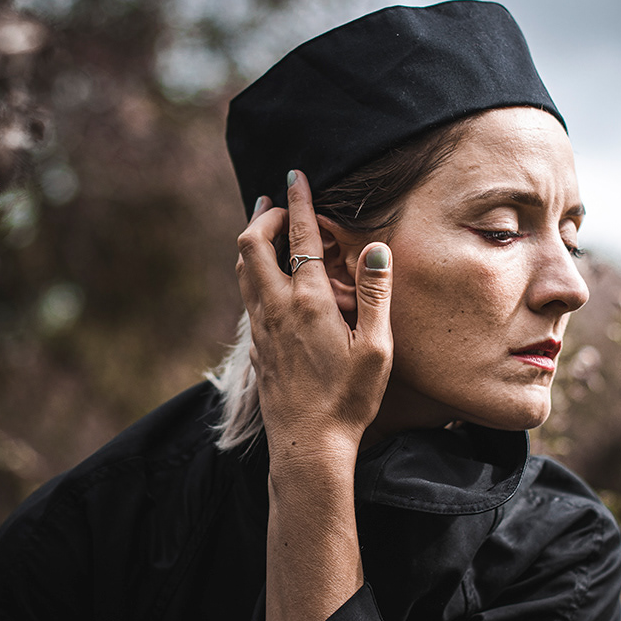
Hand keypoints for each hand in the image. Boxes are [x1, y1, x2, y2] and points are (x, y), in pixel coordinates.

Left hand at [236, 169, 393, 466]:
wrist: (308, 444)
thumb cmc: (348, 399)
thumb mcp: (376, 348)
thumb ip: (375, 294)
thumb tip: (377, 249)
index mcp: (307, 302)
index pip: (297, 237)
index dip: (297, 202)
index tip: (296, 176)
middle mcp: (276, 309)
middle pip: (251, 246)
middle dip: (262, 217)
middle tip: (275, 201)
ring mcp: (262, 329)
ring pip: (243, 270)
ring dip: (253, 242)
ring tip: (265, 228)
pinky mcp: (257, 348)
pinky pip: (248, 296)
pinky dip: (254, 272)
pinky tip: (267, 279)